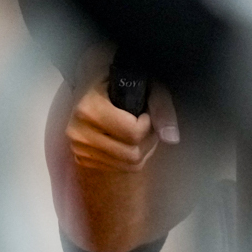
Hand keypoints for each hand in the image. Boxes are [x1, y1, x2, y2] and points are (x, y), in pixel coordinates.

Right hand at [64, 47, 179, 172]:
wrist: (94, 87)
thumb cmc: (121, 82)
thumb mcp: (145, 84)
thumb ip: (161, 106)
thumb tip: (171, 138)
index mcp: (89, 109)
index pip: (132, 133)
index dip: (148, 124)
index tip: (145, 112)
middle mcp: (79, 132)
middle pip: (132, 153)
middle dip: (148, 140)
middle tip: (147, 124)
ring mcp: (79, 149)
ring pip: (128, 164)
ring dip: (143, 150)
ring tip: (140, 132)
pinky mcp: (83, 160)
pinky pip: (120, 169)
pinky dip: (132, 158)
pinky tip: (129, 141)